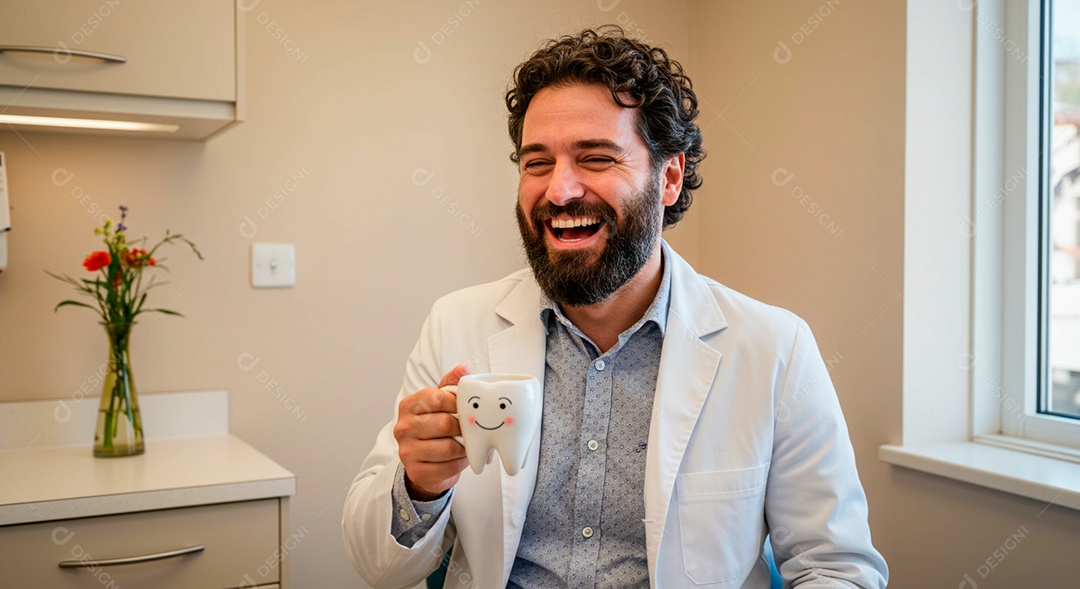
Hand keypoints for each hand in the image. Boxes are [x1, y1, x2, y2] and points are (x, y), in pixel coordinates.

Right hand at [394, 365, 470, 499]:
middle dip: (463, 427)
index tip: (468, 407)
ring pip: (448, 448)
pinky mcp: (416, 472)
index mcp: (408, 406)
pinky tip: (460, 458)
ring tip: (468, 444)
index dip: (458, 402)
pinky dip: (460, 463)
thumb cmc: (433, 427)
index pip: (436, 398)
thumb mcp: (439, 402)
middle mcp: (403, 428)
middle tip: (473, 429)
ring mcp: (407, 452)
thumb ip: (450, 384)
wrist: (422, 462)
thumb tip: (463, 369)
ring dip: (464, 447)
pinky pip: (448, 468)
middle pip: (444, 424)